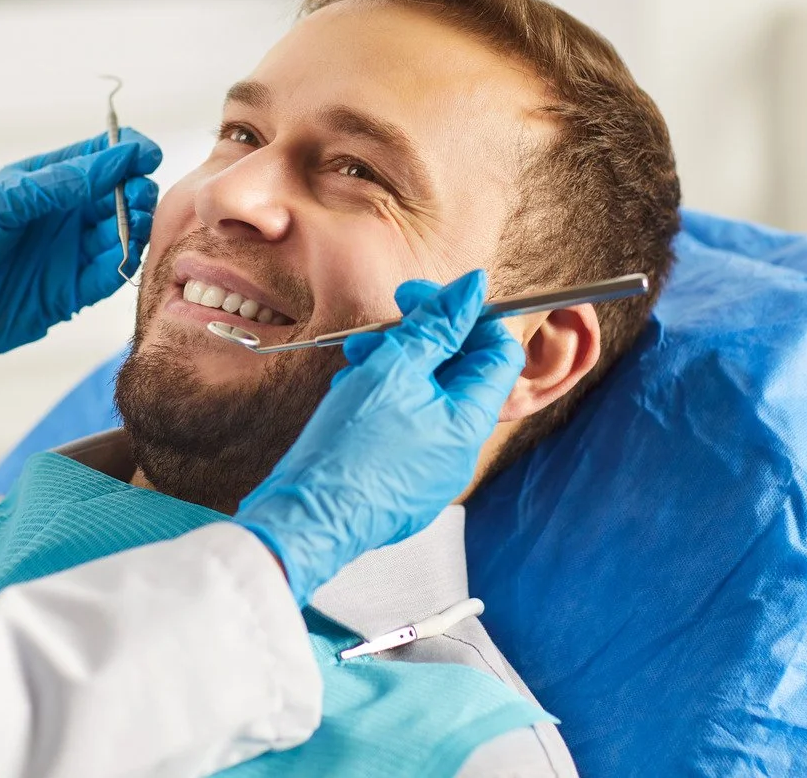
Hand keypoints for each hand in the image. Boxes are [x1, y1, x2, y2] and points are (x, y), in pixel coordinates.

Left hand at [0, 129, 160, 378]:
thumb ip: (56, 184)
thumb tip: (113, 160)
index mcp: (43, 181)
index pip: (98, 157)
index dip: (127, 151)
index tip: (146, 154)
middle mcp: (61, 215)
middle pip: (120, 195)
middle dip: (137, 191)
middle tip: (138, 196)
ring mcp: (67, 254)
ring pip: (121, 234)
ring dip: (135, 228)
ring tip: (134, 227)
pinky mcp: (68, 294)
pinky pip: (108, 277)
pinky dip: (122, 266)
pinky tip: (125, 258)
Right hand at [234, 270, 524, 605]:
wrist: (307, 516)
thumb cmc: (347, 448)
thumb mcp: (392, 368)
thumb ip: (437, 325)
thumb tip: (472, 290)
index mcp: (470, 420)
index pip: (498, 352)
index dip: (466, 317)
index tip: (424, 301)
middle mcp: (461, 450)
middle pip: (458, 373)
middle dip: (419, 341)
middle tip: (379, 331)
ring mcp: (434, 470)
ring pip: (427, 399)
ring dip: (394, 369)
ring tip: (355, 364)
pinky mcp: (405, 482)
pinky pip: (408, 428)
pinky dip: (384, 402)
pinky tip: (351, 396)